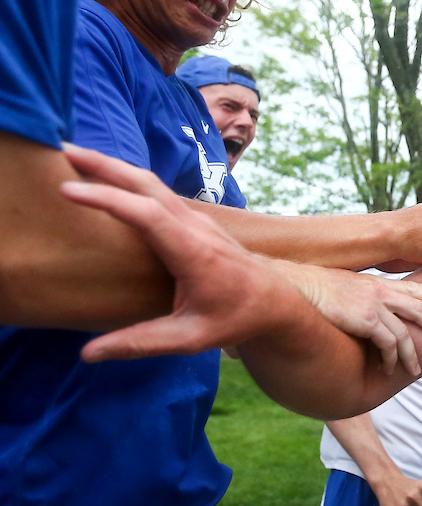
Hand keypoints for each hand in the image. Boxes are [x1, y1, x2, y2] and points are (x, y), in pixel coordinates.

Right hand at [59, 144, 315, 361]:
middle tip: (62, 150)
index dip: (110, 199)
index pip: (148, 215)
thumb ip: (141, 344)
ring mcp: (199, 220)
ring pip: (153, 184)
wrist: (275, 302)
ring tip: (74, 156)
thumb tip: (88, 354)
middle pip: (148, 185)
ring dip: (115, 167)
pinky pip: (159, 192)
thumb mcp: (191, 339)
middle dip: (105, 165)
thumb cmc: (236, 320)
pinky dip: (129, 180)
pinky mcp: (195, 220)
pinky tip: (106, 178)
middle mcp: (197, 228)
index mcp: (196, 253)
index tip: (70, 189)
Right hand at [276, 264, 421, 376]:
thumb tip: (362, 310)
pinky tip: (389, 369)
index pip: (414, 288)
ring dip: (411, 354)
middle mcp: (380, 292)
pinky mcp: (365, 320)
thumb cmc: (313, 288)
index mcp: (377, 283)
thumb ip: (360, 296)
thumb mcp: (345, 286)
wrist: (296, 286)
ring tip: (416, 370)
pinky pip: (387, 344)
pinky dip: (391, 358)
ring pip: (405, 333)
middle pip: (419, 309)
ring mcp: (374, 305)